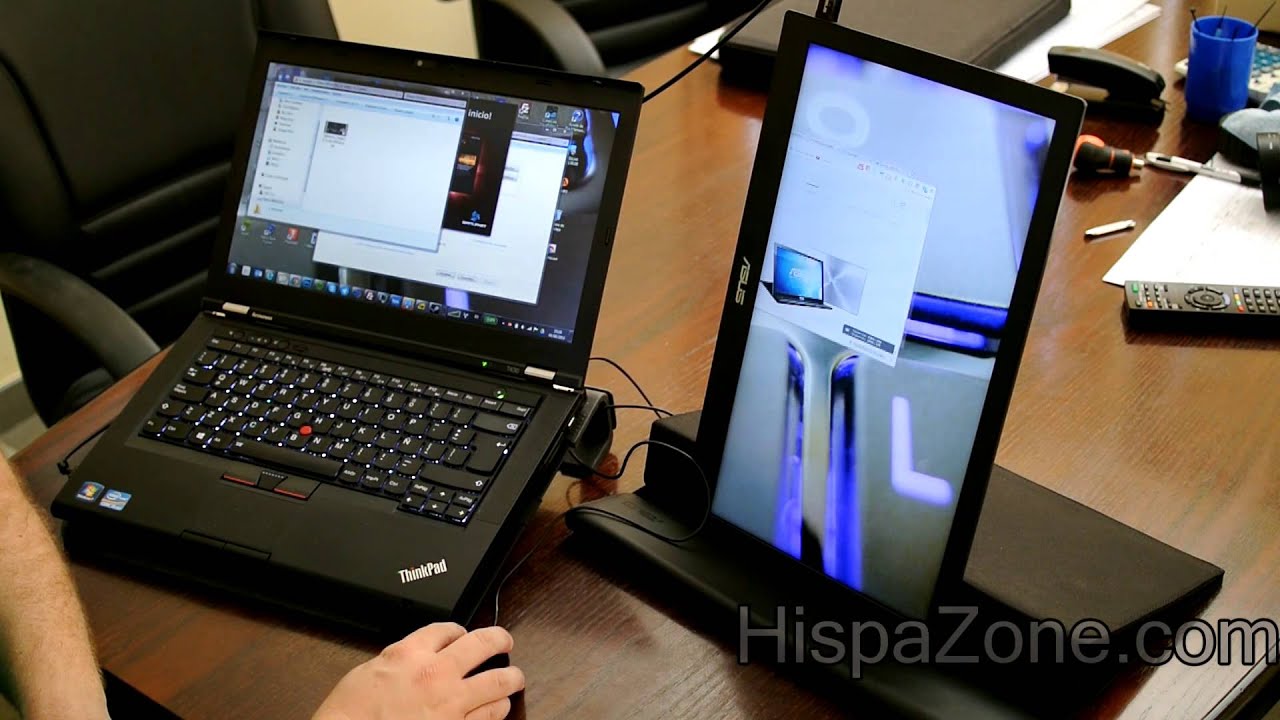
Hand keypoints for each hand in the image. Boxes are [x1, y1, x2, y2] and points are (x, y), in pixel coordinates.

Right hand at [313, 623, 523, 719]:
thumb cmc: (350, 713)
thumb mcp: (371, 671)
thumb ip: (400, 660)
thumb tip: (415, 657)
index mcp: (410, 654)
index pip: (447, 629)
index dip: (459, 629)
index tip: (463, 633)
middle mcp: (435, 673)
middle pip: (483, 644)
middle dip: (500, 640)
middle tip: (505, 642)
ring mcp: (450, 703)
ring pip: (497, 681)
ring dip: (510, 678)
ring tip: (514, 678)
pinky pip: (489, 716)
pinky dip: (497, 709)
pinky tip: (498, 707)